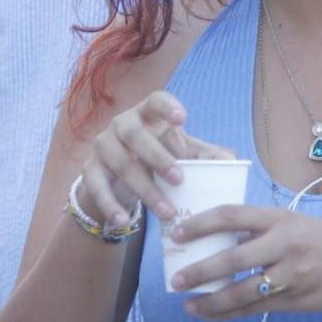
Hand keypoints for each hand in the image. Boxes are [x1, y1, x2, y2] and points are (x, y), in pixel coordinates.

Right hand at [74, 90, 234, 233]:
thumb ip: (205, 156)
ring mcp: (102, 146)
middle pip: (134, 134)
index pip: (155, 100)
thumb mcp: (181, 154)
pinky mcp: (90, 170)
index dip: (167, 106)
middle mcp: (121, 124)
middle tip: (179, 179)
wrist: (118, 179)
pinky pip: (97, 187)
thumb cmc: (158, 157)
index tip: (182, 119)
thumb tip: (232, 161)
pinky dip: (111, 205)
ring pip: (120, 164)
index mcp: (147, 114)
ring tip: (167, 212)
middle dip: (157, 157)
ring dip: (145, 189)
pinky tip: (124, 221)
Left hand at [171, 204, 321, 321]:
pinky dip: (229, 314)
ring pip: (242, 291)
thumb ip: (260, 229)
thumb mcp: (293, 222)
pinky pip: (255, 309)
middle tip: (177, 279)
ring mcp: (291, 276)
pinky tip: (211, 315)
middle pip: (234, 258)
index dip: (201, 224)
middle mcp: (285, 245)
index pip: (232, 216)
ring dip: (211, 301)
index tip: (177, 233)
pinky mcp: (294, 301)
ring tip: (188, 305)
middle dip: (200, 271)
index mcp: (280, 218)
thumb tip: (219, 240)